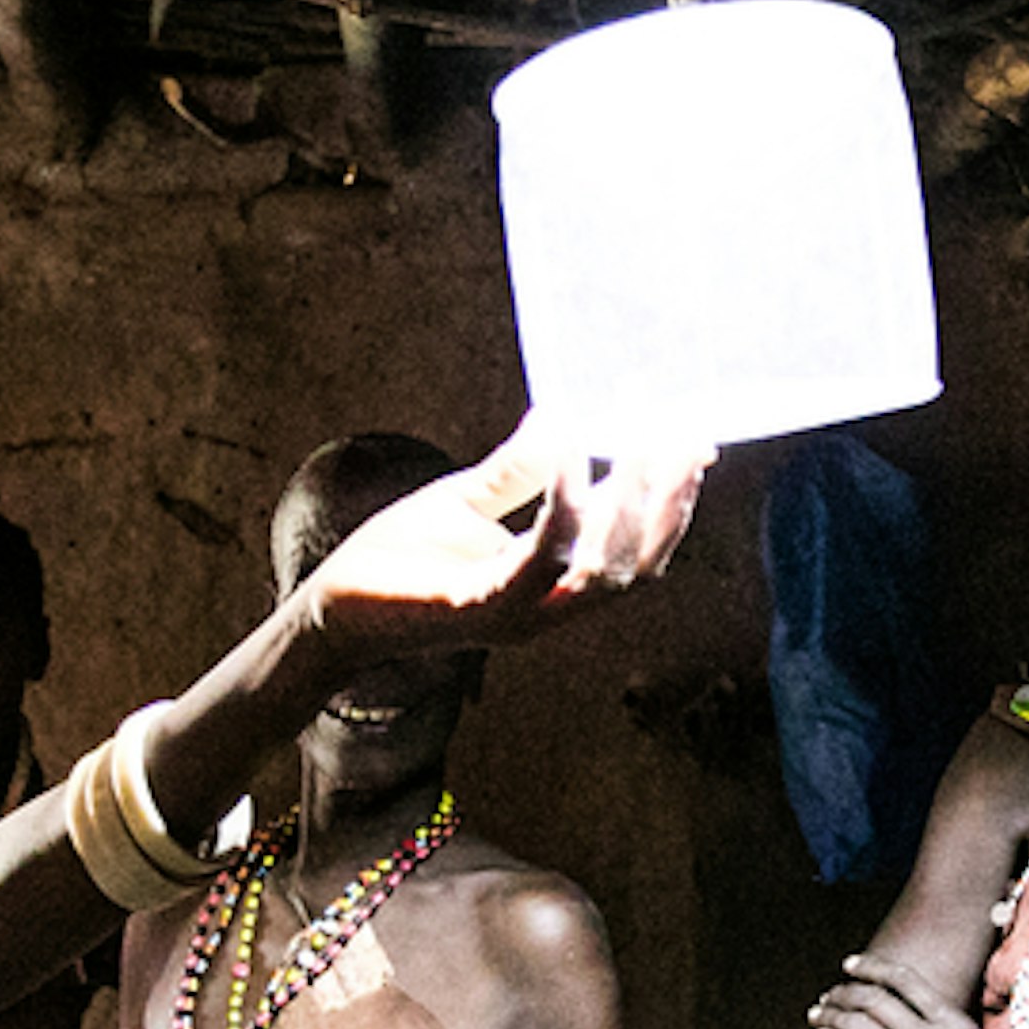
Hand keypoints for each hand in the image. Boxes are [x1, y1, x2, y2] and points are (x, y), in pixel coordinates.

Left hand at [297, 424, 706, 659]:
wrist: (331, 609)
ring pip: (605, 571)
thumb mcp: (466, 500)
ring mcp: (520, 614)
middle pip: (639, 566)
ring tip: (642, 442)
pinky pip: (541, 557)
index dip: (674, 503)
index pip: (636, 550)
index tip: (696, 444)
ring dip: (631, 506)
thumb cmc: (396, 560)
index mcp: (553, 584)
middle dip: (668, 503)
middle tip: (682, 437)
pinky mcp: (480, 609)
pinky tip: (569, 451)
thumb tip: (561, 414)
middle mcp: (549, 607)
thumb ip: (518, 468)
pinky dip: (564, 504)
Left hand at [806, 952, 986, 1028]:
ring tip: (818, 1013)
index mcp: (953, 1023)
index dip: (872, 967)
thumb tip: (915, 1010)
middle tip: (829, 994)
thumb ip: (947, 1027)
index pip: (905, 980)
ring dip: (832, 1016)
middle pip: (875, 1001)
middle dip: (844, 992)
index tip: (850, 965)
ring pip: (859, 1026)